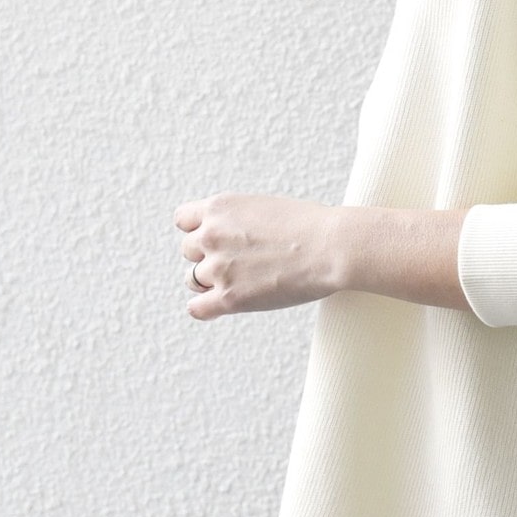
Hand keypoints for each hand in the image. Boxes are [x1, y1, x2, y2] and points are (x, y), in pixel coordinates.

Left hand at [174, 192, 341, 321]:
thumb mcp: (265, 208)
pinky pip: (197, 309)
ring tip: (240, 281)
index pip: (183, 220)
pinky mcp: (230, 298)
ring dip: (211, 282)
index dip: (198, 230)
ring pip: (193, 279)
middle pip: (188, 250)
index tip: (215, 239)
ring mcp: (218, 268)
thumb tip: (233, 238)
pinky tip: (220, 307)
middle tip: (239, 262)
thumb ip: (238, 221)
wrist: (333, 247)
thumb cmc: (312, 226)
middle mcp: (212, 235)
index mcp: (219, 208)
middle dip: (209, 256)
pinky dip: (206, 309)